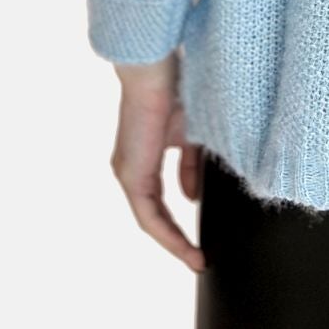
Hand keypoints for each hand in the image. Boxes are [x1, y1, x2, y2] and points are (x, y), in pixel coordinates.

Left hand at [108, 55, 206, 273]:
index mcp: (143, 158)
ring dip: (173, 241)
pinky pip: (148, 215)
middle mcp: (130, 169)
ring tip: (195, 259)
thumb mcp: (190, 135)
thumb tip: (190, 198)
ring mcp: (127, 173)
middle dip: (177, 239)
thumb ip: (189, 166)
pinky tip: (185, 245)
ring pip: (150, 220)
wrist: (157, 70)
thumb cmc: (176, 91)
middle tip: (200, 258)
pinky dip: (166, 232)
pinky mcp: (131, 174)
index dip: (179, 223)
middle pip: (153, 217)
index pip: (159, 201)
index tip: (200, 242)